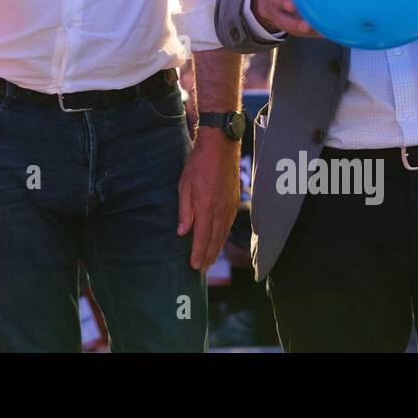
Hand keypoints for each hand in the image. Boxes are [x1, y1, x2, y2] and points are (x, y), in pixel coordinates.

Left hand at [176, 128, 241, 270]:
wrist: (220, 147)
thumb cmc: (198, 164)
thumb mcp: (184, 186)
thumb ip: (184, 211)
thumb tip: (182, 232)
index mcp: (207, 207)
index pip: (202, 238)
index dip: (199, 254)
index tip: (195, 266)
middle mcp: (221, 210)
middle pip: (215, 240)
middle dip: (208, 256)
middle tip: (202, 270)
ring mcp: (230, 206)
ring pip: (223, 234)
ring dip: (216, 249)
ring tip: (210, 260)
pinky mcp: (235, 201)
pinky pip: (229, 224)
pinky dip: (223, 236)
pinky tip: (219, 240)